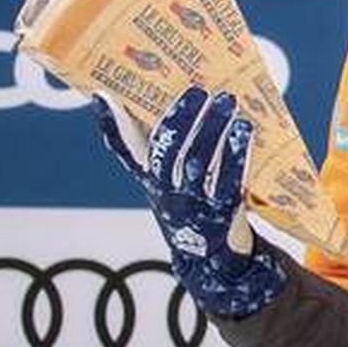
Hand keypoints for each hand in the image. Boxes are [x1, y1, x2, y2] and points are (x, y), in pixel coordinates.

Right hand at [96, 87, 284, 320]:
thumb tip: (104, 97)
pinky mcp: (224, 209)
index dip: (113, 125)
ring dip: (213, 130)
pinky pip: (229, 179)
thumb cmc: (184, 202)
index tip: (106, 94)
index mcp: (151, 179)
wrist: (211, 256)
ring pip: (199, 162)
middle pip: (169, 152)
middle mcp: (168, 190)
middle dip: (181, 119)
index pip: (127, 149)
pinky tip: (243, 131)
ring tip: (226, 102)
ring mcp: (195, 201)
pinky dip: (236, 154)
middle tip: (198, 90)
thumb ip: (135, 141)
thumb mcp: (158, 177)